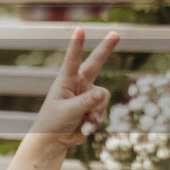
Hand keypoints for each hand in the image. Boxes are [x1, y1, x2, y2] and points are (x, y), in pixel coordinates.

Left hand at [30, 28, 119, 146]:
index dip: (77, 45)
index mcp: (65, 81)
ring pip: (103, 97)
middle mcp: (78, 84)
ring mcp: (87, 95)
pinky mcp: (94, 107)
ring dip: (97, 111)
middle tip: (116, 33)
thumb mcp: (68, 111)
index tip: (80, 29)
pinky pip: (103, 110)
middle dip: (106, 48)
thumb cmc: (53, 123)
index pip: (72, 60)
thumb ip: (85, 102)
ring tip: (84, 121)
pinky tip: (85, 127)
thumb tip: (102, 93)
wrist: (55, 140)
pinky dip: (97, 120)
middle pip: (95, 63)